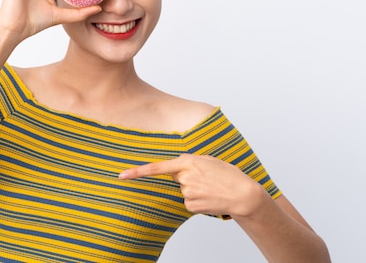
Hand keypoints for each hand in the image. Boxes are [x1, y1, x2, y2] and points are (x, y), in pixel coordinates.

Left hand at [119, 153, 269, 217]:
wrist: (243, 194)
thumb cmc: (228, 175)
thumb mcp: (209, 160)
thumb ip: (190, 162)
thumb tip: (177, 170)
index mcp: (188, 161)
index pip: (157, 167)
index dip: (138, 172)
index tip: (122, 175)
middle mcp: (184, 176)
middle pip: (176, 177)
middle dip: (187, 177)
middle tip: (206, 178)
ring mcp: (187, 192)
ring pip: (183, 190)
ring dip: (194, 189)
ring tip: (211, 187)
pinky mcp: (190, 205)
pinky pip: (188, 201)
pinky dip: (198, 200)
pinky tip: (210, 197)